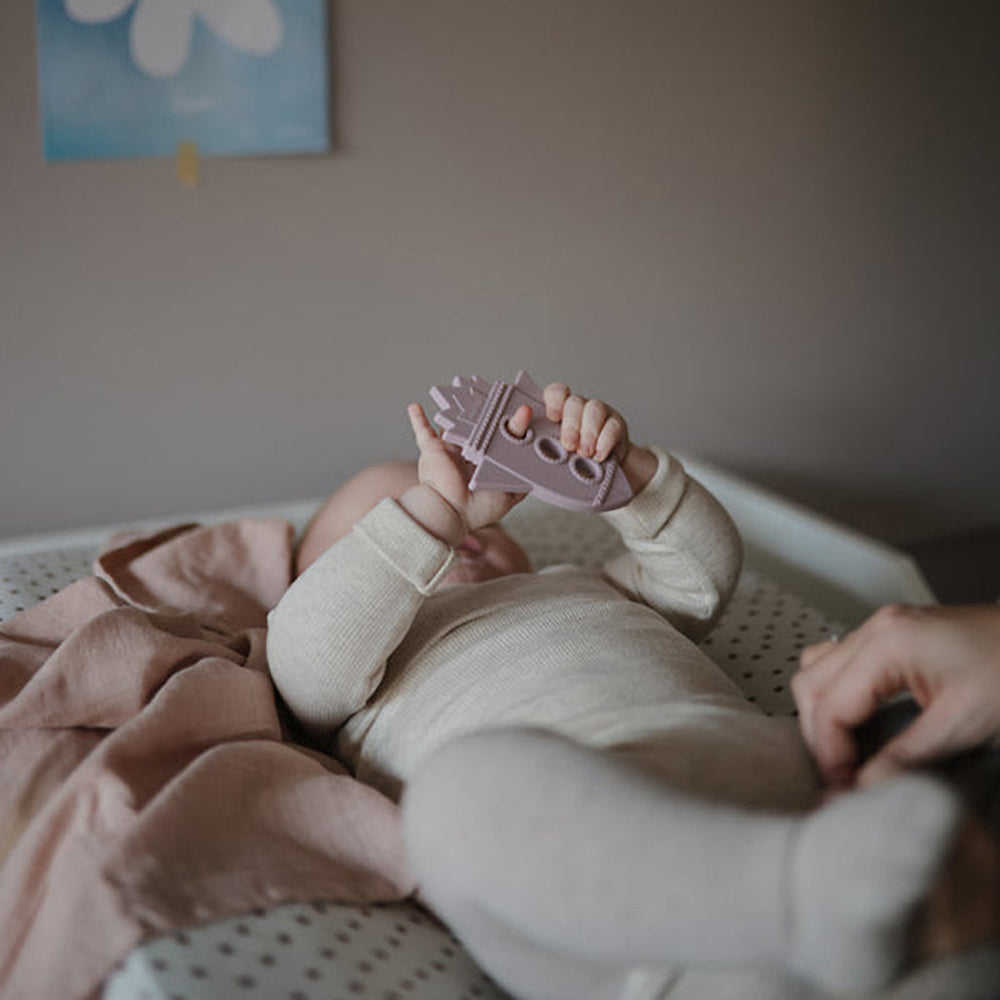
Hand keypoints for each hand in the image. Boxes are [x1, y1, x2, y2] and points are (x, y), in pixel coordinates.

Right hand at [404, 402, 528, 539]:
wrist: (450, 512)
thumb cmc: (478, 508)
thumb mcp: (509, 495)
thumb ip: (521, 481)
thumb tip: (537, 469)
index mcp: (486, 461)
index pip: (501, 437)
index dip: (512, 424)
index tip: (524, 410)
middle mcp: (468, 453)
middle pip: (481, 425)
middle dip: (491, 409)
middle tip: (505, 393)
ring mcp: (450, 450)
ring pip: (454, 421)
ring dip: (458, 406)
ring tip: (466, 387)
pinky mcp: (433, 449)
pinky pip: (422, 431)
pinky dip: (418, 419)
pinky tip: (415, 406)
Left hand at [541, 382, 656, 493]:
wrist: (600, 474)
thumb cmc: (569, 461)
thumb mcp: (548, 449)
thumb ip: (531, 436)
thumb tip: (524, 419)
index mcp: (560, 410)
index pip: (556, 393)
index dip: (554, 401)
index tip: (553, 418)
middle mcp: (580, 408)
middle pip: (574, 403)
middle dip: (571, 426)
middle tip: (569, 446)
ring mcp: (600, 414)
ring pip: (594, 410)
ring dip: (588, 433)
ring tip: (584, 453)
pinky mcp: (617, 426)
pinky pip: (613, 427)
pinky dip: (605, 442)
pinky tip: (599, 455)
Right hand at [792, 604, 999, 787]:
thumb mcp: (966, 723)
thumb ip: (908, 757)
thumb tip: (866, 788)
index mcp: (888, 643)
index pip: (829, 704)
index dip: (831, 754)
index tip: (844, 790)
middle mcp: (878, 628)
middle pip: (812, 683)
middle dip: (820, 735)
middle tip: (844, 777)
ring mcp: (885, 627)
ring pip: (820, 669)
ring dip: (825, 712)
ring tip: (848, 751)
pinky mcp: (898, 634)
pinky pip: (844, 661)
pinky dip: (841, 694)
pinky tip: (863, 721)